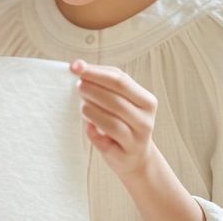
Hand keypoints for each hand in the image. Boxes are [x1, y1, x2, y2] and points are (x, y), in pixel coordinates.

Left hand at [71, 59, 157, 177]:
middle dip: (92, 89)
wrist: (136, 158)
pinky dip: (92, 130)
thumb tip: (78, 66)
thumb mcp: (121, 100)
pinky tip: (88, 126)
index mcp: (147, 101)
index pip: (120, 80)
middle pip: (115, 99)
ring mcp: (137, 140)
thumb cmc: (123, 122)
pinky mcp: (124, 156)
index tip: (75, 67)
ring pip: (111, 121)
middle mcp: (145, 120)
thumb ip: (105, 83)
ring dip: (91, 110)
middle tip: (78, 86)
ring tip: (83, 106)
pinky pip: (104, 140)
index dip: (95, 72)